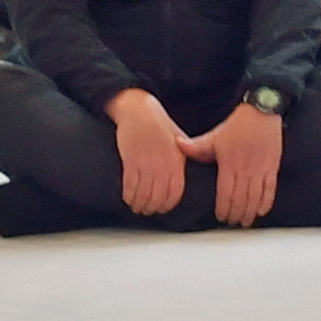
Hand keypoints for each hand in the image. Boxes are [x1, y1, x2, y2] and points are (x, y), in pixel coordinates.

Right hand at [107, 90, 190, 217]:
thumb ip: (185, 157)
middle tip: (147, 210)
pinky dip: (128, 196)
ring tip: (137, 207)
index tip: (162, 209)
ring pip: (143, 195)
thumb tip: (191, 171)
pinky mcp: (130, 161)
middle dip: (152, 208)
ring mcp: (146, 163)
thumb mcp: (179, 140)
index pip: (175, 193)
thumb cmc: (159, 125)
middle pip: (158, 198)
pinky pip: (130, 186)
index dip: (167, 205)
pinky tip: (128, 198)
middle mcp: (163, 164)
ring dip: (139, 205)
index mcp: (177, 160)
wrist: (139, 110)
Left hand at [180, 102, 286, 228]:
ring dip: (250, 212)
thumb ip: (195, 146)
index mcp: (228, 164)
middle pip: (240, 199)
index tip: (221, 216)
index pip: (225, 193)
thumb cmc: (238, 124)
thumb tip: (177, 146)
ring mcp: (260, 169)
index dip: (223, 208)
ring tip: (245, 222)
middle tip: (232, 222)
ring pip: (255, 197)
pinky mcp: (272, 166)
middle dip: (236, 214)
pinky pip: (269, 188)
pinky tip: (261, 210)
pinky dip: (266, 202)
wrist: (261, 112)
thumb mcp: (214, 135)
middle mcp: (245, 169)